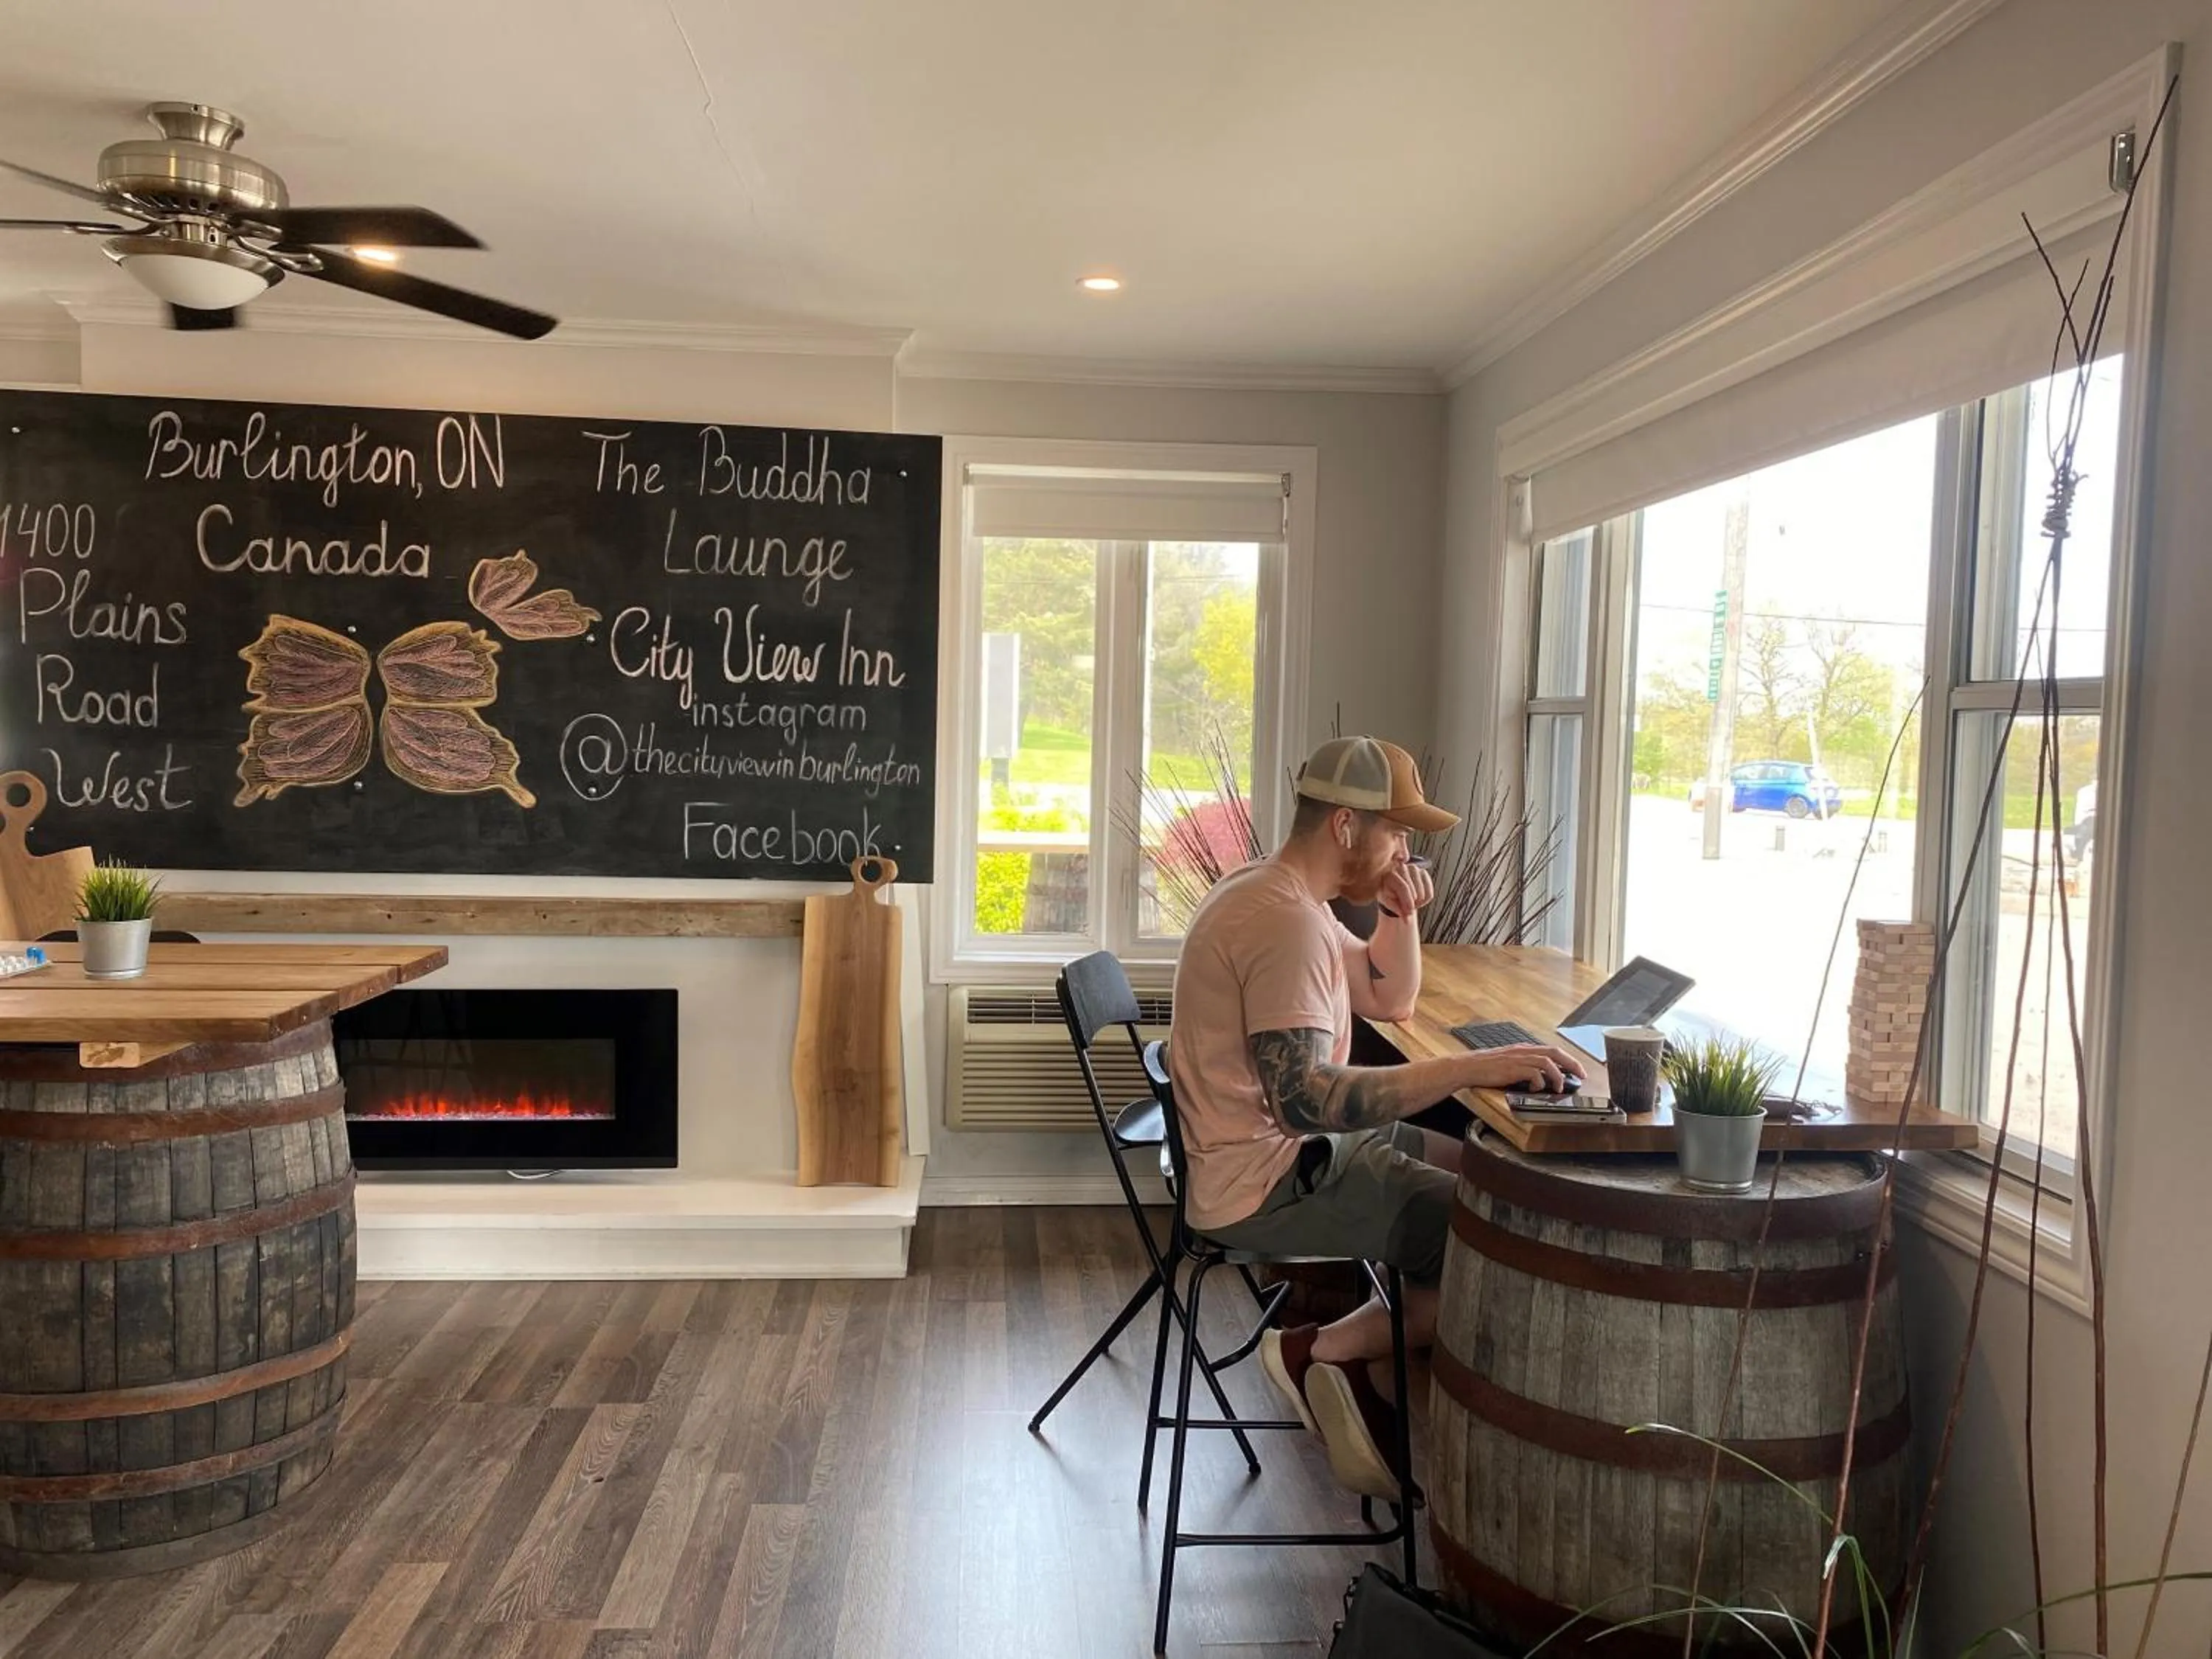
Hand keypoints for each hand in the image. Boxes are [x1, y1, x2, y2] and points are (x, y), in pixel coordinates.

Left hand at [1376, 859, 1434, 919]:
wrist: (1395, 889)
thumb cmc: (1389, 895)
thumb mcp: (1388, 902)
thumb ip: (1396, 909)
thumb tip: (1406, 919)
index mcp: (1389, 875)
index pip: (1403, 887)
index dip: (1408, 900)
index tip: (1410, 911)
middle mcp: (1400, 868)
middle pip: (1411, 884)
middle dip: (1412, 900)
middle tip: (1411, 910)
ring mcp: (1412, 868)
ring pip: (1420, 883)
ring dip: (1420, 897)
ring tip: (1415, 905)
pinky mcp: (1421, 871)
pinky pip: (1428, 884)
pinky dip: (1427, 894)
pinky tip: (1421, 900)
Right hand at [1468, 1043, 1583, 1094]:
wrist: (1468, 1066)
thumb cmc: (1484, 1067)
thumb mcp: (1507, 1062)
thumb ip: (1522, 1065)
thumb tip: (1538, 1077)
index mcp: (1523, 1048)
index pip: (1551, 1050)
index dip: (1567, 1059)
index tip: (1576, 1069)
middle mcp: (1523, 1050)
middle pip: (1555, 1052)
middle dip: (1571, 1063)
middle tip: (1581, 1075)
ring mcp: (1518, 1058)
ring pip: (1547, 1062)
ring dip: (1557, 1075)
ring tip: (1559, 1087)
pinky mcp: (1513, 1068)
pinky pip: (1534, 1073)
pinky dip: (1539, 1082)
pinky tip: (1535, 1088)